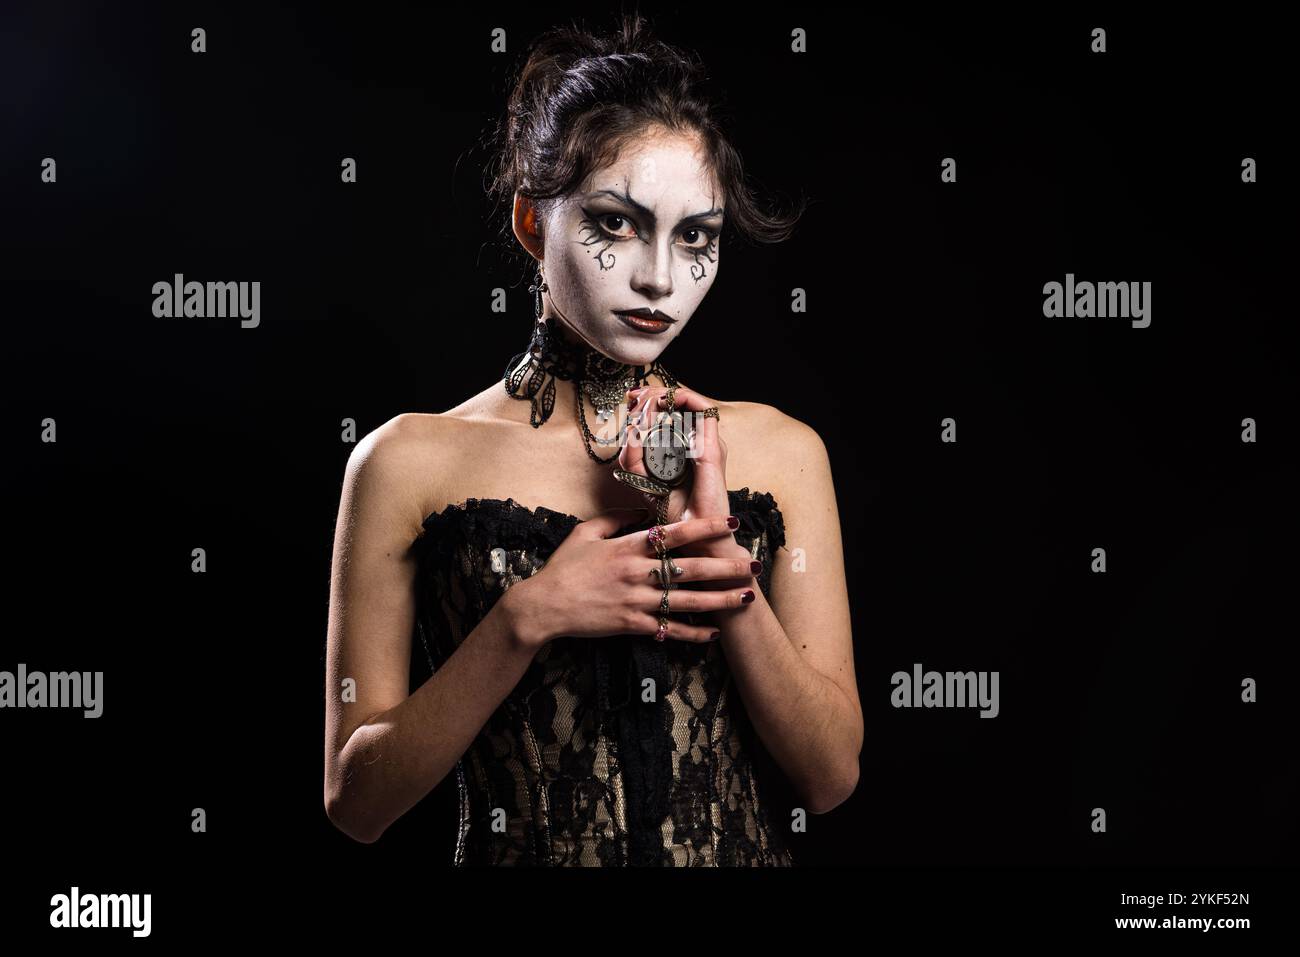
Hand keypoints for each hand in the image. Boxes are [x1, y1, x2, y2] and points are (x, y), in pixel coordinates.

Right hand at [505, 509, 757, 649]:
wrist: (544, 606)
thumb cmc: (563, 567)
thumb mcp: (585, 533)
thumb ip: (614, 519)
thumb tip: (638, 511)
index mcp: (628, 546)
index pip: (675, 532)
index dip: (705, 527)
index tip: (730, 523)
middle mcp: (637, 572)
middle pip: (690, 568)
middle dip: (725, 566)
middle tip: (753, 564)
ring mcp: (636, 600)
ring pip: (687, 601)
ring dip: (719, 600)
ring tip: (745, 597)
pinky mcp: (631, 624)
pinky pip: (668, 629)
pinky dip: (692, 633)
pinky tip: (713, 633)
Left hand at [619, 383, 734, 557]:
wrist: (694, 534)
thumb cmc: (673, 510)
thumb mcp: (642, 479)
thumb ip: (633, 456)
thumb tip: (632, 427)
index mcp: (682, 447)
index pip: (668, 413)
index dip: (649, 401)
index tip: (629, 399)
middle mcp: (696, 441)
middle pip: (677, 403)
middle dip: (652, 394)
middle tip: (633, 397)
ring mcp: (706, 442)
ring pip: (689, 402)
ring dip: (664, 395)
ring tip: (644, 401)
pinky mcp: (713, 447)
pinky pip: (704, 411)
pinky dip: (684, 400)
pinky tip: (663, 405)